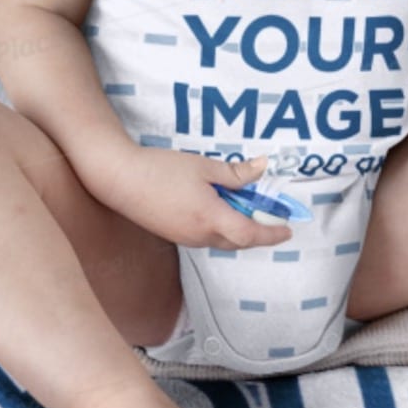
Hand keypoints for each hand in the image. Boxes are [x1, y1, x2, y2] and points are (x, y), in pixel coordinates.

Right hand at [98, 148, 292, 248]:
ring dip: (237, 229)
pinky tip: (216, 207)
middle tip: (270, 216)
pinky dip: (219, 227)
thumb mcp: (203, 166)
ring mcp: (185, 238)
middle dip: (257, 231)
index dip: (272, 233)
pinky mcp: (174, 234)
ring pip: (221, 240)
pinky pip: (205, 236)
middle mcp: (199, 235)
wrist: (119, 179)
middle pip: (238, 241)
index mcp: (210, 218)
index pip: (250, 233)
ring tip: (242, 206)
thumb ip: (235, 173)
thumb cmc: (161, 169)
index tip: (287, 229)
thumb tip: (262, 168)